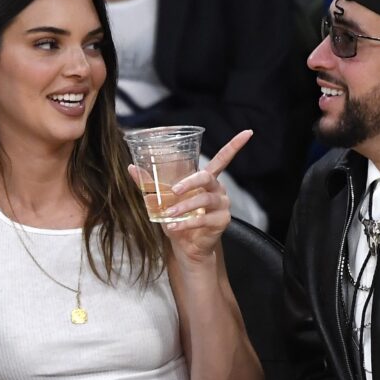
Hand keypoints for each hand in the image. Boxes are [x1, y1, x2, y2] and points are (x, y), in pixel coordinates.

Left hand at [129, 130, 253, 264]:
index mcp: (206, 179)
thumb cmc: (176, 219)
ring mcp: (222, 205)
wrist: (185, 246)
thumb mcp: (161, 200)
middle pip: (207, 177)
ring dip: (184, 207)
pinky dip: (186, 223)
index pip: (224, 158)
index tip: (248, 132)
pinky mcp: (222, 221)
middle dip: (190, 182)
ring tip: (169, 215)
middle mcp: (217, 189)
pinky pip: (203, 220)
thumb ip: (149, 184)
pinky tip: (175, 226)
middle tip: (174, 190)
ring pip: (204, 199)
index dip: (235, 145)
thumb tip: (131, 167)